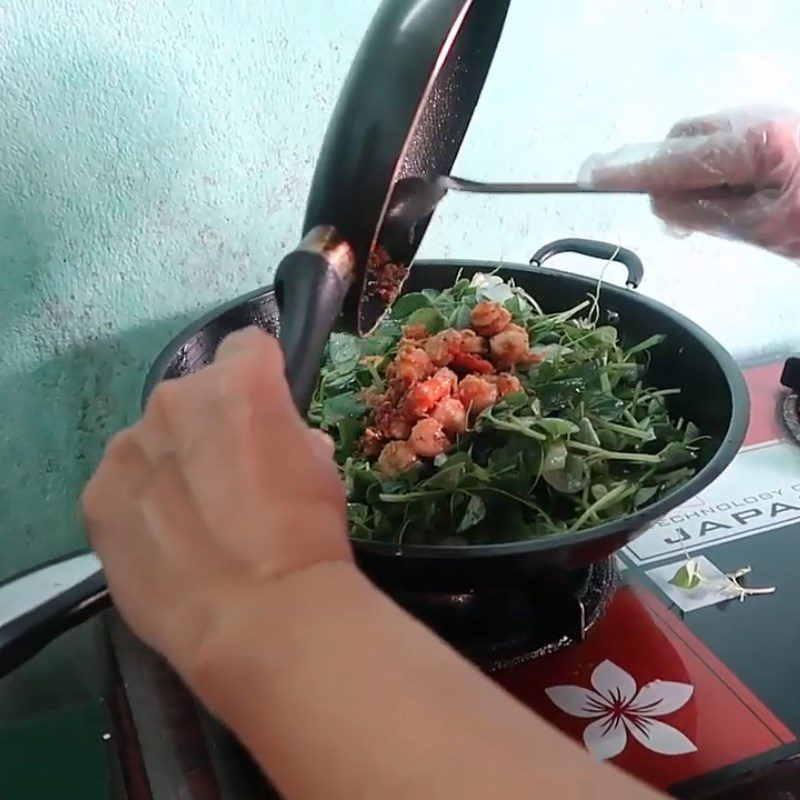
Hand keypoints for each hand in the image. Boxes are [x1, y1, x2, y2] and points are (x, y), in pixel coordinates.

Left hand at [82, 327, 351, 682]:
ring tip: (193, 521)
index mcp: (241, 383)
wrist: (262, 616)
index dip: (260, 378)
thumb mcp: (322, 471)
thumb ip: (291, 438)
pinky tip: (164, 543)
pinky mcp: (97, 495)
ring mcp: (129, 446)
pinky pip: (123, 482)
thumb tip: (280, 444)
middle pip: (194, 396)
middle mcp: (177, 399)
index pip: (247, 347)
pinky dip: (141, 502)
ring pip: (153, 440)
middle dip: (212, 426)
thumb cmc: (307, 536)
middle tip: (231, 481)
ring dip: (172, 464)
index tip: (266, 415)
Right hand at [578, 107, 799, 256]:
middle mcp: (760, 120)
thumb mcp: (765, 229)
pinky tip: (727, 201)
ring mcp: (768, 124)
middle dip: (669, 173)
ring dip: (692, 177)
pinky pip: (724, 148)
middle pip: (686, 137)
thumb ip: (705, 211)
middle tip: (680, 220)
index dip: (634, 170)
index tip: (593, 177)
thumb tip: (661, 200)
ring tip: (711, 215)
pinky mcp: (774, 135)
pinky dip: (713, 176)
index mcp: (759, 141)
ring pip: (702, 143)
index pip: (679, 157)